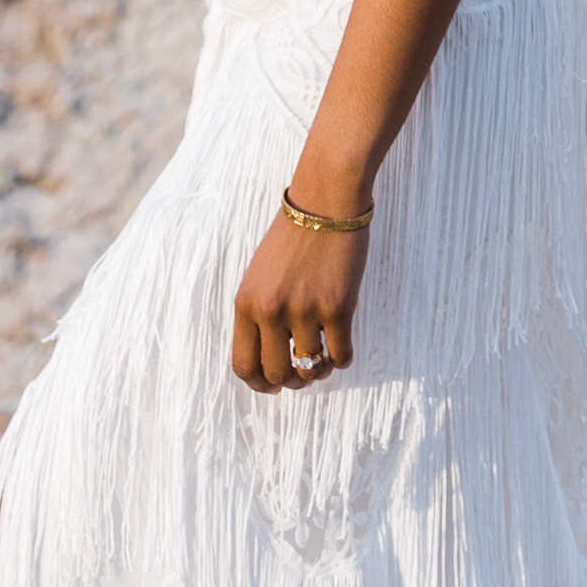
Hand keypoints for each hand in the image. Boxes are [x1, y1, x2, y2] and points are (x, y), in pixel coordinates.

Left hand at [231, 207, 366, 392]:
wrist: (326, 201)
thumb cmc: (295, 238)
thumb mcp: (260, 275)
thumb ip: (259, 315)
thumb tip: (269, 362)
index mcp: (246, 302)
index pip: (243, 366)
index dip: (259, 384)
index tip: (273, 386)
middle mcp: (271, 310)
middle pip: (277, 375)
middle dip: (292, 382)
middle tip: (303, 373)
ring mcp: (305, 310)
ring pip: (310, 370)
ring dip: (319, 371)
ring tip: (324, 358)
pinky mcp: (338, 307)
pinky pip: (341, 356)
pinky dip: (342, 359)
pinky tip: (342, 346)